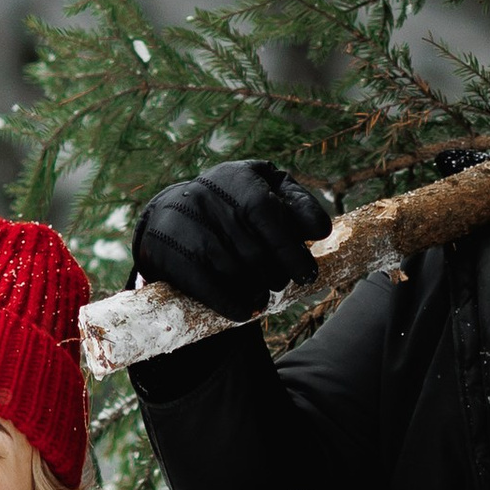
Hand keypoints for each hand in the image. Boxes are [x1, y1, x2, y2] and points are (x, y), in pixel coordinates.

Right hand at [133, 160, 331, 319]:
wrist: (171, 215)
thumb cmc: (234, 205)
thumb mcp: (267, 191)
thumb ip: (297, 205)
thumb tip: (320, 230)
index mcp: (236, 178)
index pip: (266, 213)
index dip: (290, 249)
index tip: (307, 274)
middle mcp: (207, 196)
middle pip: (253, 252)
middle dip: (275, 275)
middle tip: (279, 282)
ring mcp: (185, 225)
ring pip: (234, 273)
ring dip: (255, 292)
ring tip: (262, 296)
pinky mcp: (168, 253)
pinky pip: (207, 287)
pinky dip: (231, 304)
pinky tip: (244, 311)